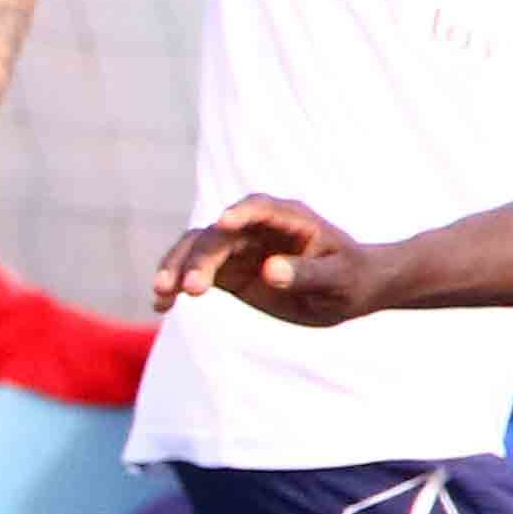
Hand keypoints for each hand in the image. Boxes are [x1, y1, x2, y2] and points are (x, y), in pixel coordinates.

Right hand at [156, 194, 386, 328]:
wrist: (350, 291)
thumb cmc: (352, 278)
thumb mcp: (338, 279)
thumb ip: (306, 274)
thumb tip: (269, 270)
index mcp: (289, 218)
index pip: (259, 208)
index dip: (241, 213)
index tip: (222, 224)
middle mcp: (257, 227)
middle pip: (218, 235)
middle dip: (199, 258)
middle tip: (191, 289)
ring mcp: (239, 247)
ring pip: (196, 249)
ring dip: (176, 268)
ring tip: (161, 295)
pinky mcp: (229, 270)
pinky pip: (195, 272)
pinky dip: (176, 285)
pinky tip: (160, 305)